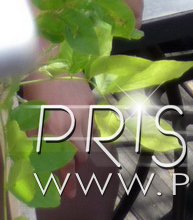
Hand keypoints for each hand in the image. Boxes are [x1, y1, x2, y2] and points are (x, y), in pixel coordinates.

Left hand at [19, 76, 97, 198]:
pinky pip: (94, 121)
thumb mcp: (33, 125)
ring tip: (76, 143)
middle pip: (82, 154)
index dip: (66, 181)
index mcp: (56, 132)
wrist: (50, 65)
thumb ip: (41, 147)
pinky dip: (89, 127)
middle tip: (71, 167)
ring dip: (83, 144)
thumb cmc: (36, 97)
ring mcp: (86, 112)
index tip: (68, 193)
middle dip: (76, 163)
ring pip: (91, 139)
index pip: (65, 164)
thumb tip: (49, 164)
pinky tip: (82, 125)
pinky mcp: (92, 100)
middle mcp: (74, 125)